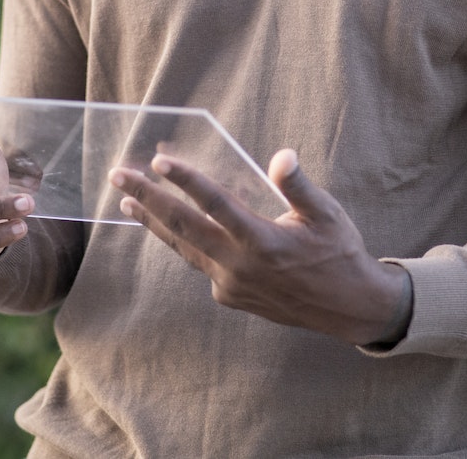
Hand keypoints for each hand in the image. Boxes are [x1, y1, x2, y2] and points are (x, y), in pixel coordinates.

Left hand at [110, 148, 410, 345]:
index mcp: (262, 241)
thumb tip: (281, 156)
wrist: (347, 308)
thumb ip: (299, 186)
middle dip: (148, 199)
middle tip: (119, 175)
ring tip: (127, 201)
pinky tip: (174, 227)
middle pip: (183, 227)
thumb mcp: (327, 214)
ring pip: (184, 248)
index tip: (159, 161)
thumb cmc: (339, 253)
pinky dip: (183, 243)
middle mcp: (239, 265)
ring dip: (153, 223)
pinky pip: (201, 264)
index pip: (215, 204)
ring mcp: (231, 284)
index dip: (186, 181)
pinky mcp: (230, 296)